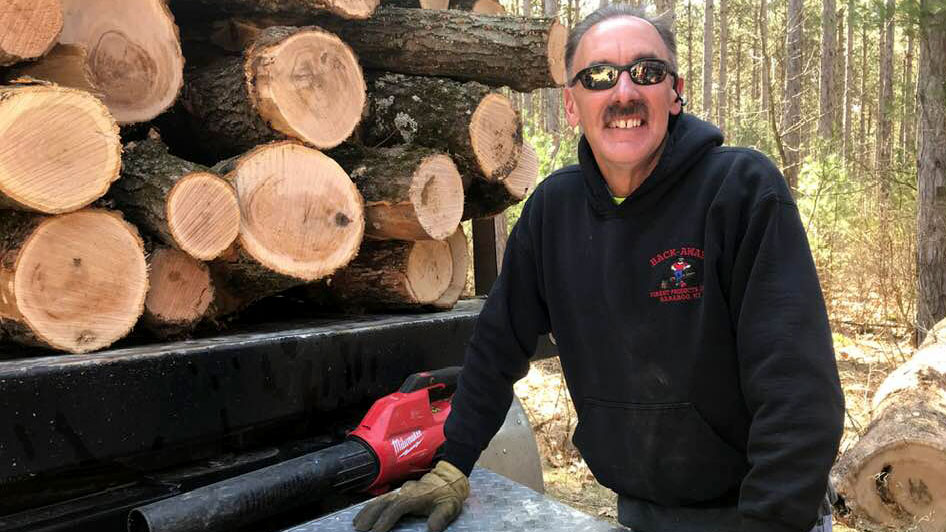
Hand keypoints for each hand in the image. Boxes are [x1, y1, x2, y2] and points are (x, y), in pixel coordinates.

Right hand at [353, 460, 469, 531]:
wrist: (448, 479)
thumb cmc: (447, 495)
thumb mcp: (449, 507)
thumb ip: (440, 517)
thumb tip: (432, 529)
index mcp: (414, 496)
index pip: (396, 508)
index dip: (385, 520)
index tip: (376, 531)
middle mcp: (404, 492)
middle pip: (383, 503)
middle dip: (370, 516)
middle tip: (359, 529)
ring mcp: (400, 491)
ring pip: (379, 500)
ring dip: (367, 511)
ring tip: (356, 523)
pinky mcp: (398, 492)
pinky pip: (381, 499)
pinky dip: (371, 506)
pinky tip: (364, 514)